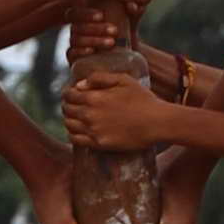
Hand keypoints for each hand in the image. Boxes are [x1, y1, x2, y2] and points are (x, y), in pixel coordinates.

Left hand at [59, 59, 174, 153]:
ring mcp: (93, 131)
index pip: (69, 95)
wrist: (157, 122)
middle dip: (68, 105)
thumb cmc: (143, 99)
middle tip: (73, 105)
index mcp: (94, 97)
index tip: (72, 93)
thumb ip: (99, 78)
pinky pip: (76, 140)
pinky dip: (73, 134)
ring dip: (69, 119)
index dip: (68, 93)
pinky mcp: (99, 144)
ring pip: (69, 125)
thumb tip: (79, 85)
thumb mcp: (123, 80)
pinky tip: (78, 131)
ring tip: (75, 117)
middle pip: (67, 110)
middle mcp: (90, 115)